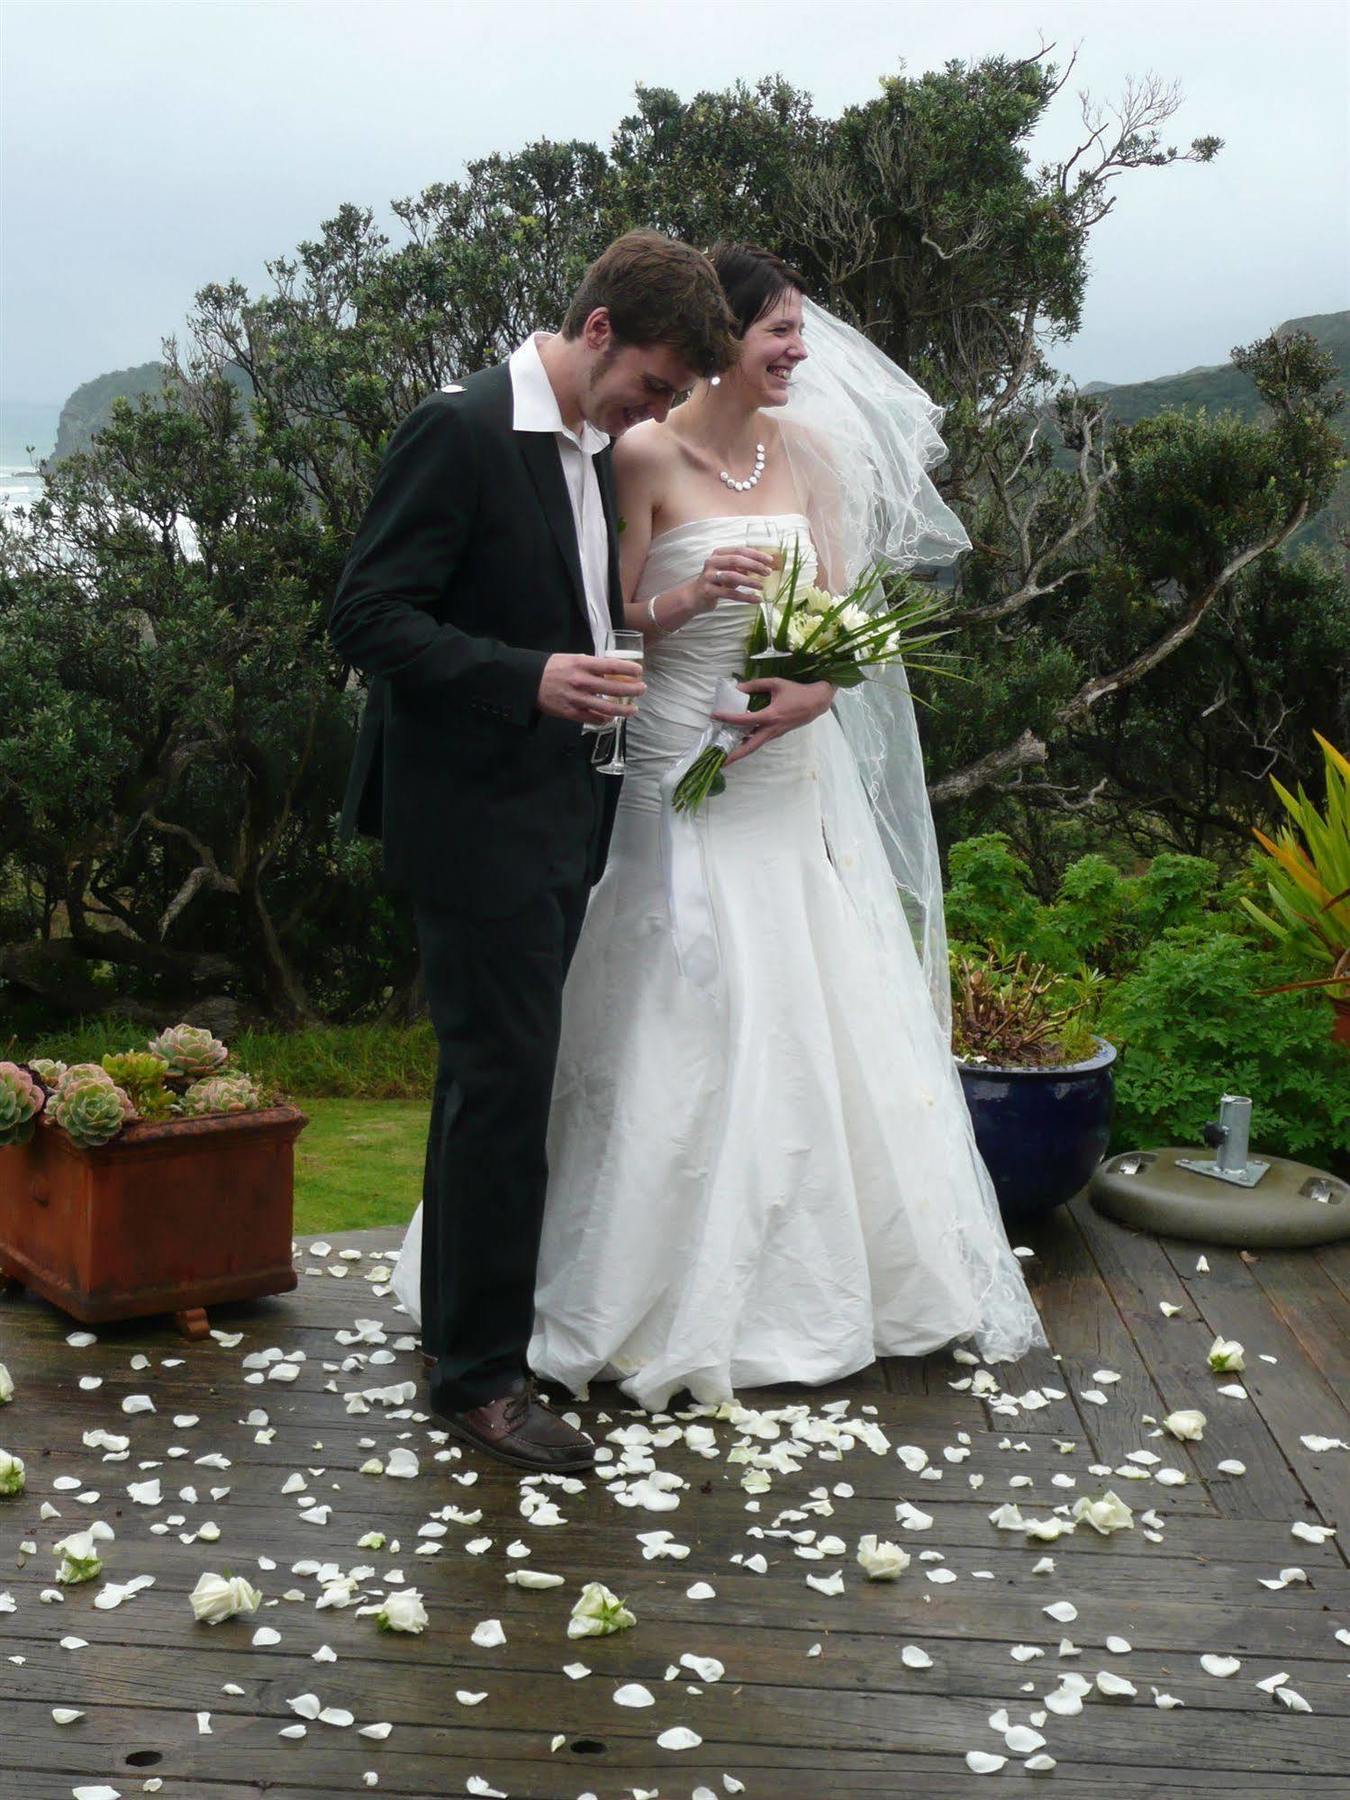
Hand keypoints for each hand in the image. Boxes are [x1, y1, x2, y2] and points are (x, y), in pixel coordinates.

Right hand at [537, 653, 645, 726]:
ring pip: (607, 708)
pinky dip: (606, 719)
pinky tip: (612, 717)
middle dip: (633, 690)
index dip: (629, 669)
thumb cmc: (552, 668)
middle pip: (614, 688)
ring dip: (624, 710)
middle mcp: (581, 682)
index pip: (612, 666)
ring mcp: (577, 699)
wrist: (529, 682)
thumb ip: (592, 665)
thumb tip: (612, 671)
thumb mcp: (572, 659)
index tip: (639, 671)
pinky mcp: (571, 713)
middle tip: (642, 689)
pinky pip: (594, 718)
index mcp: (582, 664)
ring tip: (634, 709)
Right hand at [687, 547, 776, 613]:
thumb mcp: (730, 571)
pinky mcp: (708, 591)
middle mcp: (712, 562)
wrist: (695, 597)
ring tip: (762, 586)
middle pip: (736, 560)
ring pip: (732, 576)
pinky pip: (730, 594)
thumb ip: (744, 567)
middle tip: (768, 572)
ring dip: (750, 581)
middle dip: (754, 565)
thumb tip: (767, 566)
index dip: (756, 554)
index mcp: (718, 553)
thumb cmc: (717, 582)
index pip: (740, 550)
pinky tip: (756, 600)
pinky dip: (745, 597)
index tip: (770, 560)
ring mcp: (709, 576)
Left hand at [713, 678, 835, 765]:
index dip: (729, 718)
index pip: (745, 720)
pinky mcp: (776, 734)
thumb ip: (755, 685)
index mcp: (771, 716)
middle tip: (718, 762)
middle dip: (734, 756)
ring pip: (754, 746)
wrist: (817, 703)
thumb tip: (737, 688)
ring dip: (739, 752)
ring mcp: (774, 734)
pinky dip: (747, 743)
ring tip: (723, 755)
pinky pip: (759, 741)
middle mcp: (772, 729)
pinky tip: (736, 741)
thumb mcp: (775, 683)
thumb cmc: (797, 692)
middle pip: (750, 747)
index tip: (715, 715)